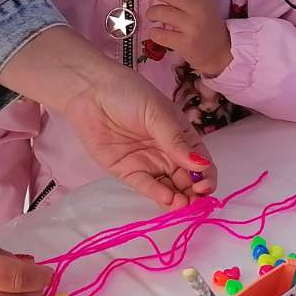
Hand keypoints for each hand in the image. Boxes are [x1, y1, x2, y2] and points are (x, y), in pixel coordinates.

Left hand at [60, 60, 216, 208]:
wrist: (89, 92)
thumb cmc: (128, 94)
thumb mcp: (157, 113)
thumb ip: (177, 141)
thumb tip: (201, 165)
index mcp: (181, 137)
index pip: (201, 162)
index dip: (206, 176)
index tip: (206, 185)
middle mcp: (168, 153)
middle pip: (188, 180)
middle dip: (194, 194)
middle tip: (195, 201)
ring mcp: (148, 164)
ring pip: (169, 188)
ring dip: (178, 199)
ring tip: (181, 204)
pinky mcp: (128, 171)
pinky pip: (146, 186)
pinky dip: (158, 194)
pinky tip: (167, 198)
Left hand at [141, 0, 232, 75]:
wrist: (220, 51)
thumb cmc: (206, 24)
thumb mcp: (201, 3)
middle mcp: (198, 9)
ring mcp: (192, 27)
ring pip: (163, 12)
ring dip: (151, 12)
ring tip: (152, 16)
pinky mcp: (186, 43)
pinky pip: (161, 35)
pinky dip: (154, 32)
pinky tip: (156, 32)